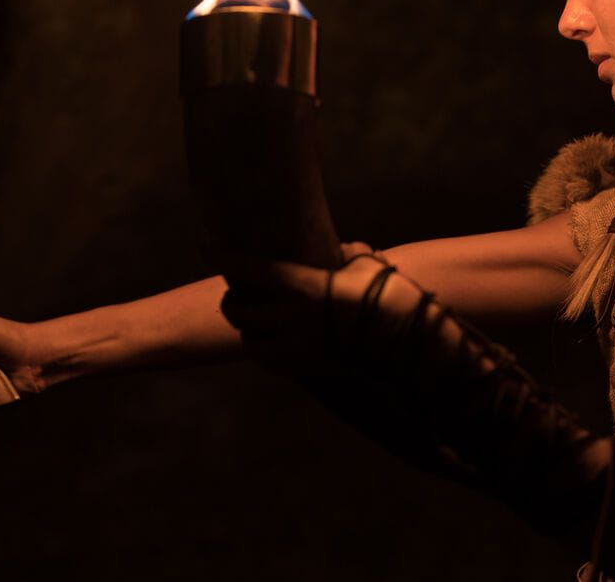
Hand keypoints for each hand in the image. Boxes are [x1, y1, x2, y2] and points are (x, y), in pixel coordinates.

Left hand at [221, 242, 449, 376]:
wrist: (408, 340)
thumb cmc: (389, 293)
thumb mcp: (363, 262)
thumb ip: (339, 252)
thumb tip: (335, 250)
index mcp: (304, 286)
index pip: (248, 268)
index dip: (221, 255)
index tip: (205, 246)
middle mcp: (293, 318)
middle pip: (237, 309)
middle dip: (233, 299)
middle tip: (238, 291)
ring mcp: (297, 347)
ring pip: (248, 339)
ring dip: (248, 328)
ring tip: (255, 319)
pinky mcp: (305, 368)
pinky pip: (268, 361)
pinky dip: (263, 350)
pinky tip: (271, 340)